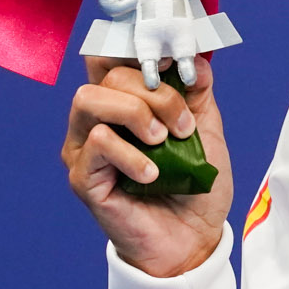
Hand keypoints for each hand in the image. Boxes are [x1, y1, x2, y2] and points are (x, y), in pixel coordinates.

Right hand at [63, 55, 231, 276]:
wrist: (193, 239)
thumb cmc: (194, 184)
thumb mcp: (205, 130)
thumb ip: (197, 92)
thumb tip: (196, 60)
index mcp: (122, 102)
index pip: (110, 56)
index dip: (137, 50)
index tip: (174, 64)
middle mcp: (96, 120)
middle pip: (107, 75)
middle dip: (155, 93)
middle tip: (181, 125)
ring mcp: (84, 148)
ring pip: (90, 100)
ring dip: (136, 113)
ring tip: (163, 142)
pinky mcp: (83, 177)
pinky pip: (98, 143)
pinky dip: (131, 153)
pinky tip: (152, 174)